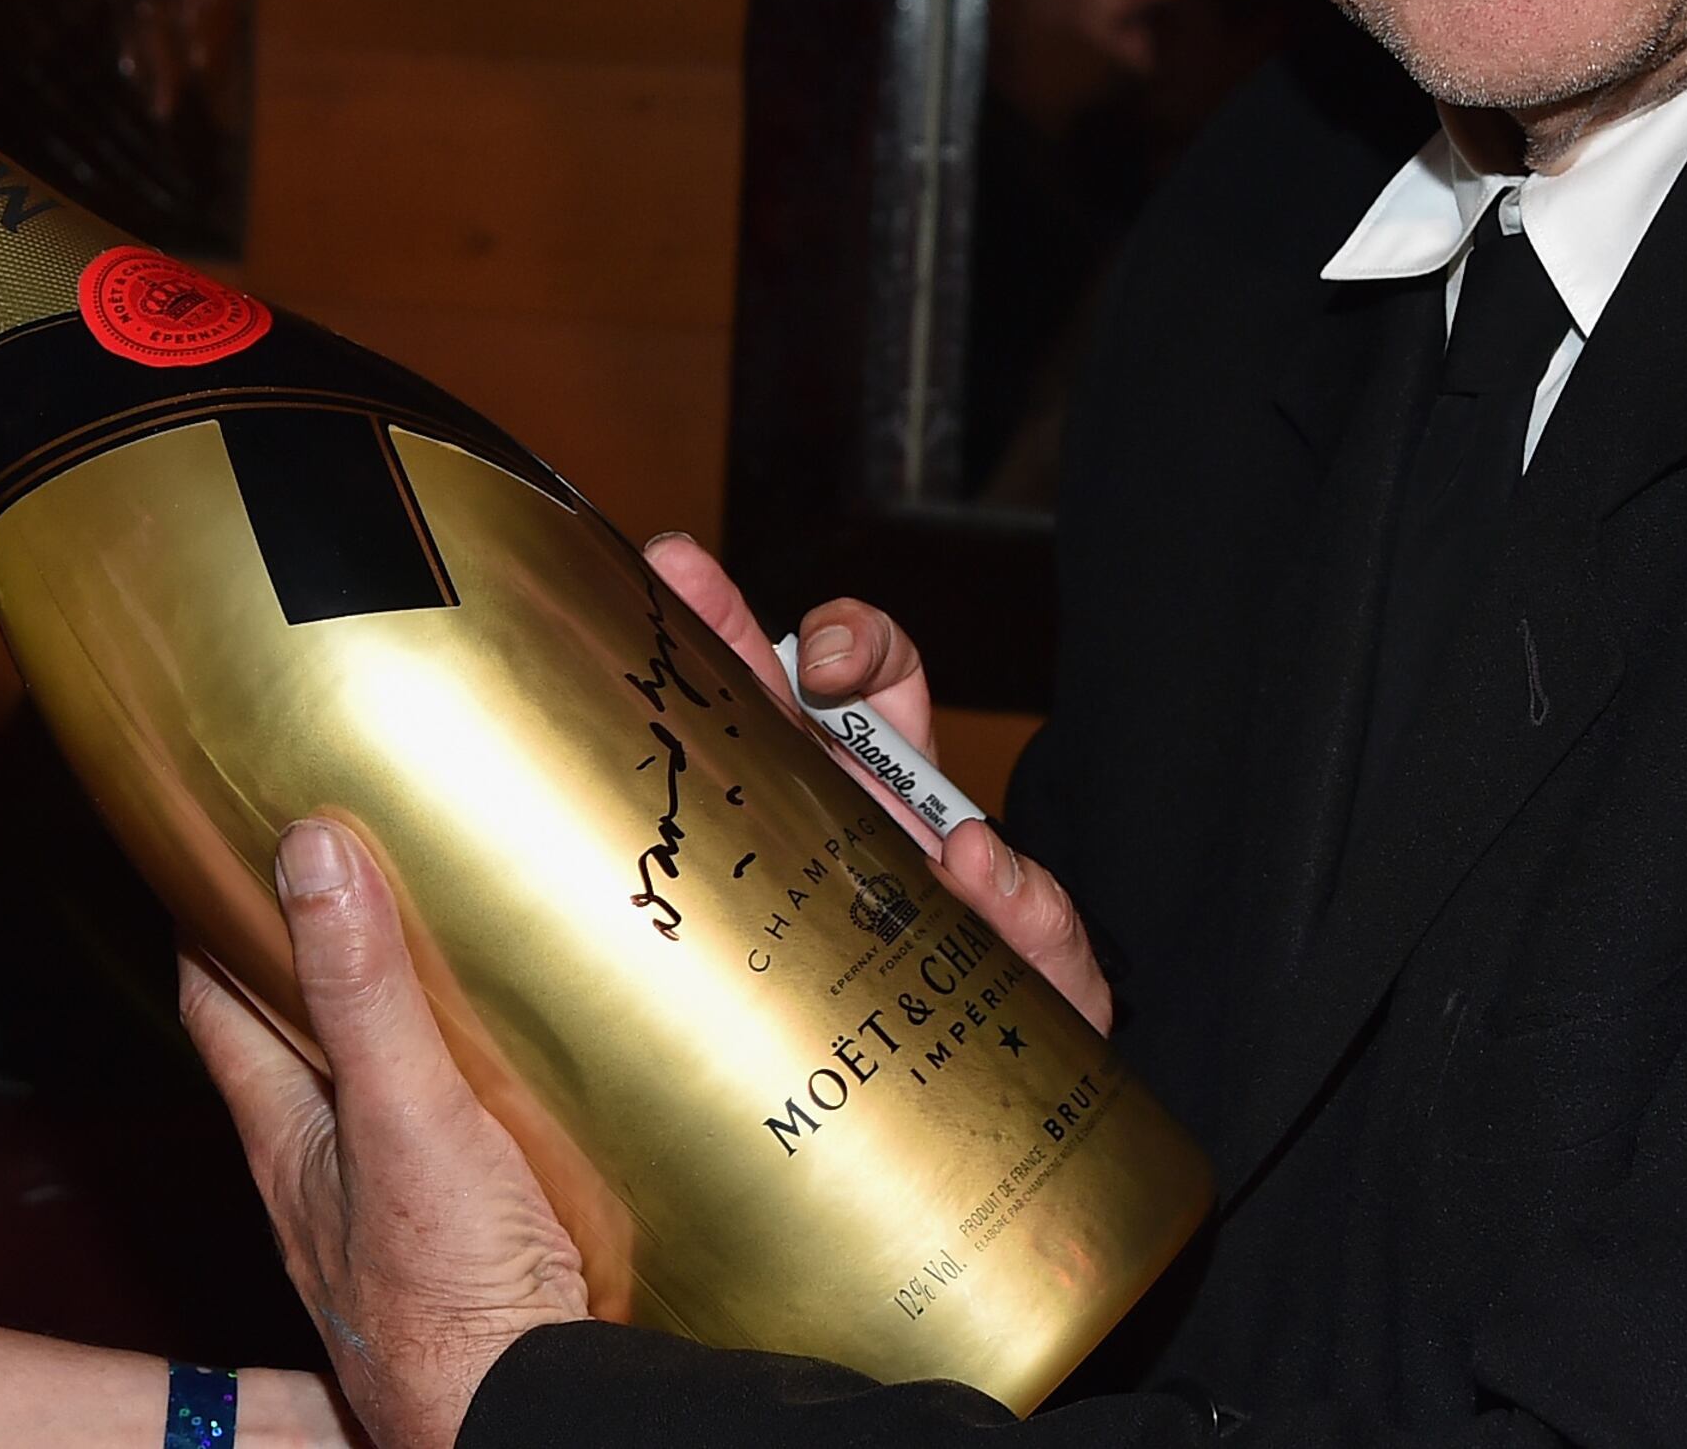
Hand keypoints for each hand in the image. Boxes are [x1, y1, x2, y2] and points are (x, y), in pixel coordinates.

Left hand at [183, 823, 590, 1448]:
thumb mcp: (404, 1114)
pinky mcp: (453, 1236)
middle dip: (290, 963)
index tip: (202, 849)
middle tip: (317, 872)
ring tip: (406, 953)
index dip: (203, 926)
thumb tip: (307, 853)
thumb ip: (361, 992)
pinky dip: (437, 1085)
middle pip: (284, 1048)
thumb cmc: (448, 1291)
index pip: (217, 1008)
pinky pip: (428, 1135)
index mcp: (286, 1137)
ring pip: (355, 1095)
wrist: (514, 1410)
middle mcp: (319, 1174)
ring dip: (367, 1025)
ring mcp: (382, 1212)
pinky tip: (486, 1079)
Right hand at [641, 532, 1114, 1034]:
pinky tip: (676, 830)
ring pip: (721, 761)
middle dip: (720, 619)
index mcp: (902, 802)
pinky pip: (700, 878)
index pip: (878, 686)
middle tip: (674, 568)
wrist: (976, 1119)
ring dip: (681, 694)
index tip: (826, 666)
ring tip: (637, 638)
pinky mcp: (747, 942)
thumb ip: (1035, 920)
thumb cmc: (1011, 1026)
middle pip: (769, 694)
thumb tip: (973, 855)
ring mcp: (778, 866)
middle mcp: (831, 819)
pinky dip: (687, 839)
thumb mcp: (1050, 974)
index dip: (855, 647)